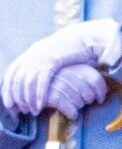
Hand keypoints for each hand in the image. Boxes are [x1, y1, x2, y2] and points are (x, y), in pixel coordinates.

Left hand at [1, 19, 121, 115]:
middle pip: (17, 81)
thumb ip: (43, 64)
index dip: (8, 90)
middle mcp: (32, 54)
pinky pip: (42, 82)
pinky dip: (39, 95)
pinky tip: (40, 105)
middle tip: (21, 111)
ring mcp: (41, 57)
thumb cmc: (72, 48)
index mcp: (31, 52)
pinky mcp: (53, 61)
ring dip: (28, 99)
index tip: (9, 104)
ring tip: (32, 111)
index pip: (11, 74)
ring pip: (27, 83)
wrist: (85, 37)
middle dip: (17, 98)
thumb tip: (36, 78)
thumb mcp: (53, 54)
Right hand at [46, 64, 107, 119]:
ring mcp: (62, 86)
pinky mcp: (53, 98)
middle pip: (90, 94)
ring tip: (72, 103)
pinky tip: (71, 113)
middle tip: (82, 101)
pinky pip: (71, 110)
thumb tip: (105, 82)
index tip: (100, 99)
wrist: (35, 83)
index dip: (101, 92)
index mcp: (79, 68)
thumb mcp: (75, 71)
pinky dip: (73, 114)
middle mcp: (71, 75)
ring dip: (78, 106)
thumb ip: (89, 75)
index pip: (97, 80)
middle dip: (88, 100)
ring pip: (81, 103)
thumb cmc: (60, 79)